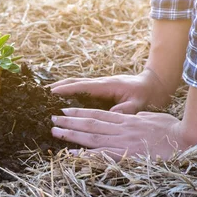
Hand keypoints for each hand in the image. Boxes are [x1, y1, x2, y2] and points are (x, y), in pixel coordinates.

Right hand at [49, 69, 170, 113]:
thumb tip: (112, 115)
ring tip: (46, 93)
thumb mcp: (140, 103)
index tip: (51, 93)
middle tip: (41, 93)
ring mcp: (100, 83)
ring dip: (62, 87)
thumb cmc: (148, 95)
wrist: (155, 83)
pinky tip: (62, 95)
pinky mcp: (101, 87)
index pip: (83, 86)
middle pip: (75, 82)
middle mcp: (101, 82)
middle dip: (58, 86)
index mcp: (108, 86)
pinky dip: (69, 89)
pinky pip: (81, 87)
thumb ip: (127, 109)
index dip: (66, 90)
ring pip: (76, 83)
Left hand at [51, 108, 187, 160]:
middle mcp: (122, 129)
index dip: (80, 112)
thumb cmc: (174, 129)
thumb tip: (132, 117)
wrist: (188, 140)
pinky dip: (86, 155)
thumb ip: (139, 117)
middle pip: (90, 124)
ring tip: (55, 132)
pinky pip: (102, 155)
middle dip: (69, 122)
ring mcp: (124, 142)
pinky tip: (71, 154)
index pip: (98, 114)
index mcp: (127, 119)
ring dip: (71, 135)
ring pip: (92, 137)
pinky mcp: (128, 155)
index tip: (65, 110)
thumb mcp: (153, 116)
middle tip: (52, 119)